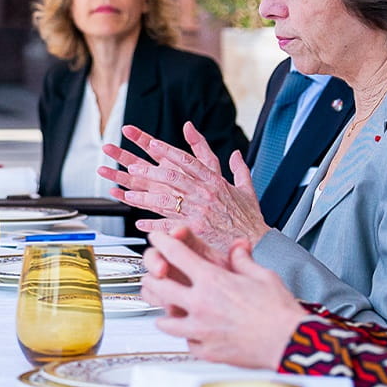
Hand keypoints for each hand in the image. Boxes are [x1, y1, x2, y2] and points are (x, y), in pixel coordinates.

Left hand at [97, 123, 268, 253]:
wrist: (256, 243)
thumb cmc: (249, 218)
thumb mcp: (246, 189)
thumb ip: (239, 168)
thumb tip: (236, 153)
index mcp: (215, 182)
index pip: (188, 161)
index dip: (168, 151)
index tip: (152, 143)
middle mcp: (205, 194)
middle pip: (173, 177)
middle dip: (150, 171)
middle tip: (133, 167)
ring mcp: (198, 212)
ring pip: (167, 200)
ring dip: (146, 197)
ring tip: (129, 194)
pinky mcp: (195, 230)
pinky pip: (169, 226)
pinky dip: (154, 225)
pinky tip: (140, 223)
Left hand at [140, 230, 306, 368]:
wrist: (289, 342)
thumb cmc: (279, 311)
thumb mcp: (262, 275)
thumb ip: (243, 260)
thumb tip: (239, 247)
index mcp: (212, 281)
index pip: (175, 254)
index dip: (161, 242)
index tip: (157, 238)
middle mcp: (200, 304)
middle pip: (158, 286)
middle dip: (152, 278)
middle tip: (155, 276)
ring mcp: (200, 329)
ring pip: (164, 321)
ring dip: (164, 314)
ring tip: (166, 312)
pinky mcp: (206, 350)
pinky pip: (186, 343)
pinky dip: (188, 338)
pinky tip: (192, 335)